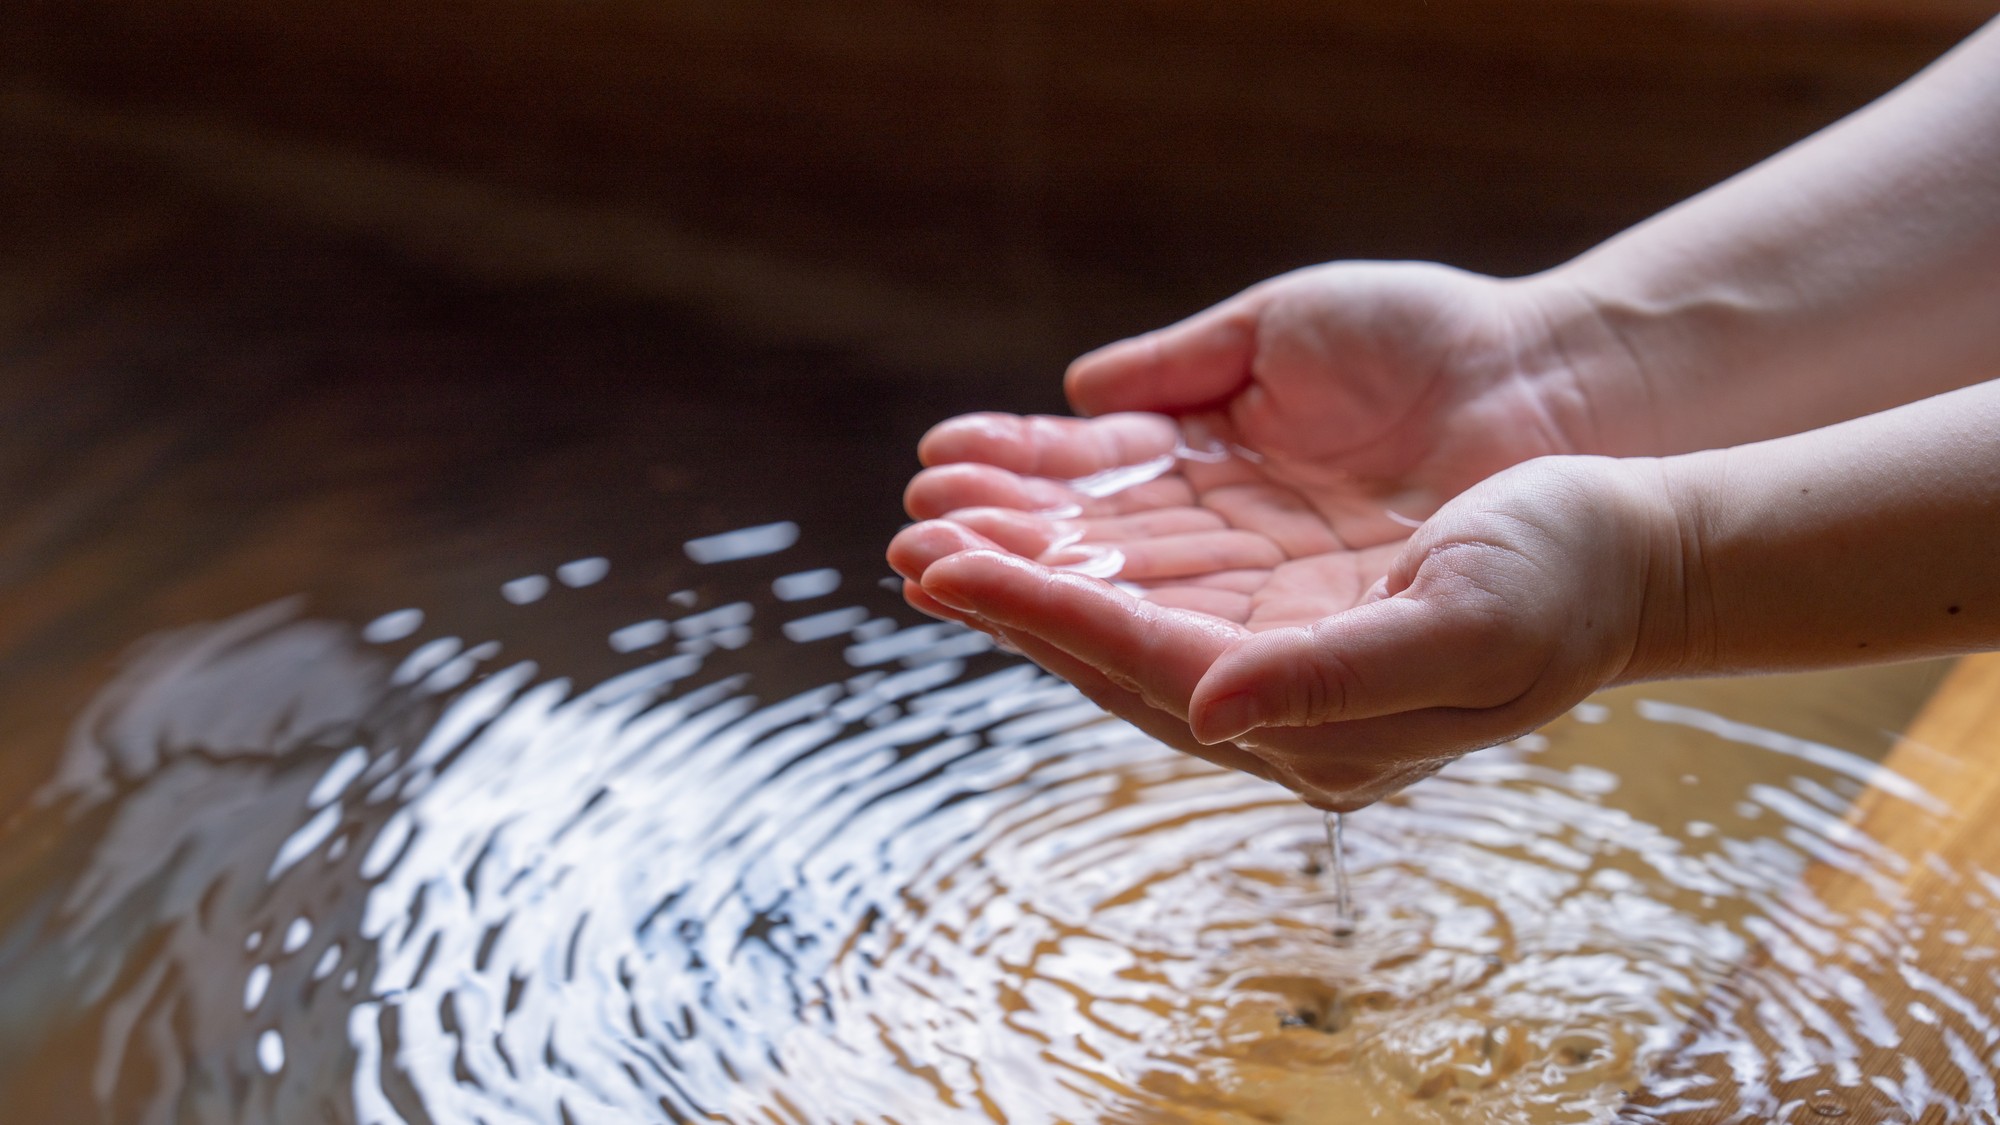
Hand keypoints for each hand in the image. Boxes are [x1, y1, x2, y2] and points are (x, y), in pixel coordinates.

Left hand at [890, 262, 1652, 806]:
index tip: (946, 568)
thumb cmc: (1567, 577)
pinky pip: (1164, 597)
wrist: (1634, 555)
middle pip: (1112, 655)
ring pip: (1125, 626)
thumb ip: (1334, 676)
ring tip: (943, 537)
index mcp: (1318, 727)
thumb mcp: (1466, 623)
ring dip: (1035, 581)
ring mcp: (1282, 671)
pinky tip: (1044, 533)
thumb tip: (1205, 711)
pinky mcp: (1286, 625)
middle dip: (1010, 602)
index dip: (1042, 613)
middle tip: (907, 549)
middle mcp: (1284, 713)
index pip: (1144, 665)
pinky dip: (1095, 562)